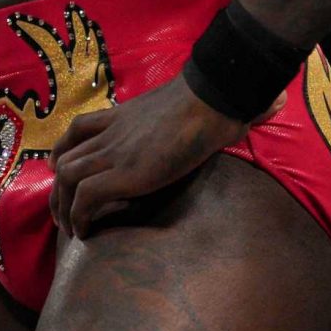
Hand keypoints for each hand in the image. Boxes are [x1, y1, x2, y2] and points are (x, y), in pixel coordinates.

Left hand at [49, 79, 271, 234]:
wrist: (211, 99)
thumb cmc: (215, 98)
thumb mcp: (197, 104)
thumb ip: (210, 111)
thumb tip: (271, 104)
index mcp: (123, 115)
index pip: (78, 129)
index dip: (64, 151)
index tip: (62, 169)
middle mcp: (111, 134)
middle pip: (65, 160)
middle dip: (59, 190)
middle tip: (64, 214)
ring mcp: (114, 153)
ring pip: (67, 179)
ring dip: (64, 207)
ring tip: (72, 230)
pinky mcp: (122, 174)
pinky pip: (85, 198)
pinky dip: (79, 216)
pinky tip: (86, 232)